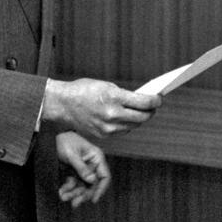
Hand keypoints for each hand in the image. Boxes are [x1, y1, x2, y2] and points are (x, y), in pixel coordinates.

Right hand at [42, 78, 160, 139]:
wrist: (62, 105)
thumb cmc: (83, 90)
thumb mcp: (106, 86)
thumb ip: (124, 94)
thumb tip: (141, 100)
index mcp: (114, 98)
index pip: (145, 103)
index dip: (156, 101)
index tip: (159, 98)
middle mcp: (113, 115)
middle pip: (142, 117)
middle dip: (151, 111)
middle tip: (154, 105)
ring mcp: (108, 127)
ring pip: (134, 126)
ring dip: (140, 119)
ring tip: (143, 112)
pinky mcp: (104, 135)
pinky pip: (123, 131)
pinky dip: (128, 124)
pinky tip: (129, 118)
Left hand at [55, 131, 110, 206]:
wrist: (51, 136)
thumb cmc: (64, 141)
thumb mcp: (72, 154)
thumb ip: (82, 168)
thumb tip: (92, 181)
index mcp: (96, 157)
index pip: (104, 176)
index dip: (101, 189)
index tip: (94, 199)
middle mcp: (91, 165)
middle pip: (92, 185)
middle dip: (83, 194)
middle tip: (74, 203)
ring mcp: (83, 169)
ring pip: (82, 186)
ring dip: (74, 194)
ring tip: (64, 197)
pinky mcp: (74, 172)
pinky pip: (73, 184)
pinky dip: (67, 189)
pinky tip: (61, 192)